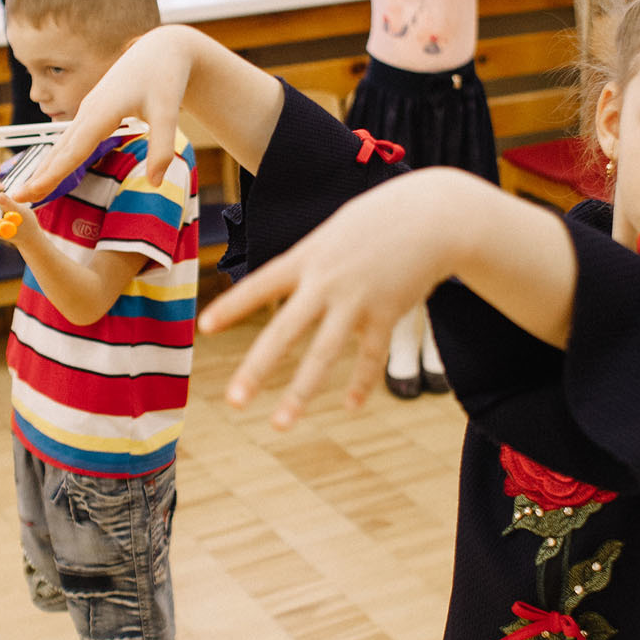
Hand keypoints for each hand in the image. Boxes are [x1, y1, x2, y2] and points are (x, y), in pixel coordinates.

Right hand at [11, 27, 192, 200]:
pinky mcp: (93, 111)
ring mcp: (88, 110)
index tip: (31, 192)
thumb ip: (162, 149)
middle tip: (17, 197)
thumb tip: (155, 183)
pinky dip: (57, 156)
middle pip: (59, 150)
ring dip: (44, 167)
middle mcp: (88, 111)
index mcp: (102, 112)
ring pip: (61, 144)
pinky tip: (50, 168)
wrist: (162, 49)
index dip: (52, 175)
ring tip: (27, 188)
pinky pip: (70, 138)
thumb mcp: (168, 113)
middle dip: (38, 175)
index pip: (72, 152)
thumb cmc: (165, 77)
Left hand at [197, 171, 469, 426]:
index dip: (233, 306)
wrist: (434, 215)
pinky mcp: (387, 313)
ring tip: (280, 424)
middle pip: (285, 332)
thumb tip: (296, 290)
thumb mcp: (334, 231)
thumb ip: (311, 263)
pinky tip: (350, 406)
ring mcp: (357, 301)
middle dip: (257, 369)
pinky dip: (361, 382)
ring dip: (300, 393)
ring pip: (323, 355)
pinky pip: (370, 356)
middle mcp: (327, 283)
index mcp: (307, 258)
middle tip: (232, 402)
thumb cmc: (379, 218)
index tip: (205, 328)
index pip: (261, 285)